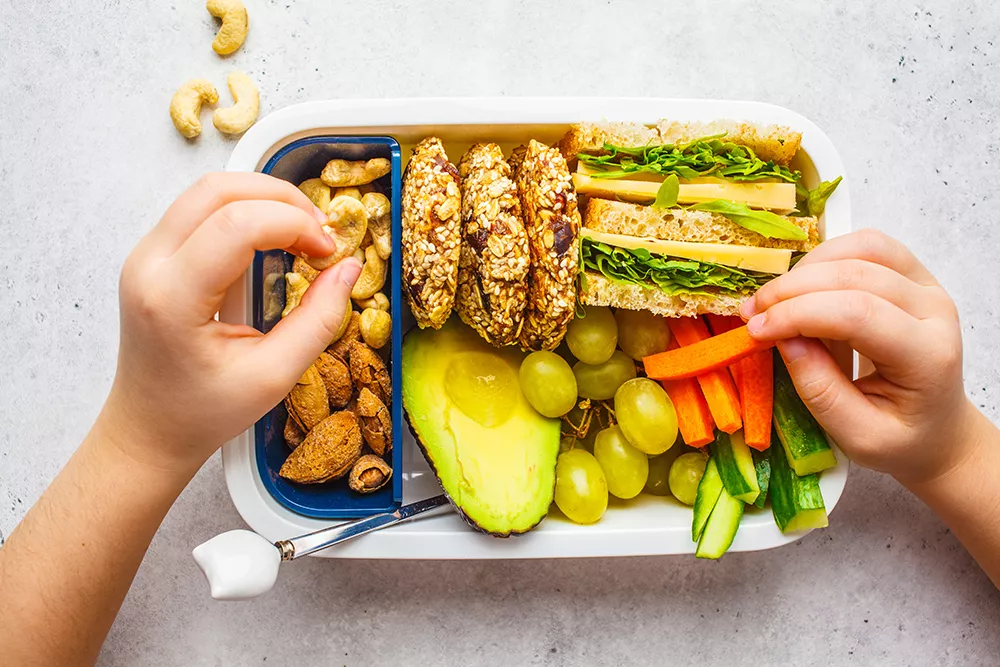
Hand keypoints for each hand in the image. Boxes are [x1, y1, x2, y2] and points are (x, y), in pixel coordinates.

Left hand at [102, 173, 361, 473]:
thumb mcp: (274, 376)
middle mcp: (148, 265)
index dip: (294, 224)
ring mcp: (145, 255)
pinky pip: (202, 208)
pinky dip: (247, 211)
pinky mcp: (154, 253)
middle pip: (219, 189)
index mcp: (172, 299)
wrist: (150, 428)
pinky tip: (274, 240)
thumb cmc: (205, 411)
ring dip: (264, 199)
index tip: (328, 252)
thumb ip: (319, 320)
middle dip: (282, 199)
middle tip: (320, 233)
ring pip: (209, 189)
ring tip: (301, 233)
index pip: (236, 225)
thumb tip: (349, 268)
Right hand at [741, 229, 972, 483]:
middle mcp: (935, 311)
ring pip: (863, 248)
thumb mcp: (857, 435)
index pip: (858, 314)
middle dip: (792, 290)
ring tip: (773, 301)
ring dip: (807, 268)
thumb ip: (820, 390)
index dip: (797, 315)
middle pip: (857, 275)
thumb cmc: (899, 438)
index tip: (755, 331)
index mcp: (928, 356)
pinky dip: (824, 258)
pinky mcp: (913, 275)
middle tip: (751, 314)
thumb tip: (782, 339)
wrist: (937, 431)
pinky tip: (801, 287)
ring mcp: (928, 286)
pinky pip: (866, 246)